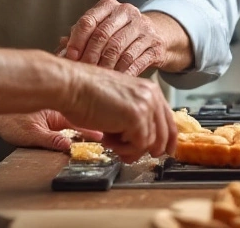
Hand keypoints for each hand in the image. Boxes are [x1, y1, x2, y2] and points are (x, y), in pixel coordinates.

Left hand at [0, 110, 102, 151]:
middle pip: (84, 119)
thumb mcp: (30, 134)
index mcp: (56, 113)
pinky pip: (71, 124)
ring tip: (103, 134)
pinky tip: (88, 133)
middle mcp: (59, 112)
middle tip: (110, 136)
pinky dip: (80, 129)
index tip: (105, 135)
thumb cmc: (8, 121)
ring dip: (89, 126)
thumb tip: (68, 146)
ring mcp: (57, 115)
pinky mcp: (53, 120)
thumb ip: (50, 140)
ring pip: (78, 121)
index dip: (93, 128)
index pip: (80, 121)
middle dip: (96, 125)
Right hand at [60, 63, 176, 161]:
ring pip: (150, 143)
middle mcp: (152, 95)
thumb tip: (144, 140)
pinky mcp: (137, 117)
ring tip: (110, 140)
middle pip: (163, 134)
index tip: (164, 152)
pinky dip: (123, 149)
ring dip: (128, 148)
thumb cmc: (85, 94)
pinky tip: (108, 139)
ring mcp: (146, 106)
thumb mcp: (119, 101)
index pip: (168, 120)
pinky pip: (139, 145)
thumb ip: (135, 116)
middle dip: (146, 149)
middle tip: (129, 155)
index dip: (167, 140)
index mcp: (149, 89)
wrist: (71, 86)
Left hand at [63, 0, 165, 75]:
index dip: (77, 41)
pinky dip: (123, 73)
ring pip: (119, 50)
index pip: (89, 20)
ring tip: (96, 80)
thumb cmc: (119, 34)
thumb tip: (60, 52)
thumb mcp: (101, 29)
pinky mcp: (155, 44)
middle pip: (103, 35)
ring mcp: (143, 27)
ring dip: (105, 67)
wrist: (157, 35)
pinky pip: (136, 61)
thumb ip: (81, 37)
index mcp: (109, 5)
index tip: (70, 58)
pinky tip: (115, 82)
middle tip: (83, 72)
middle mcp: (127, 12)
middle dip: (90, 56)